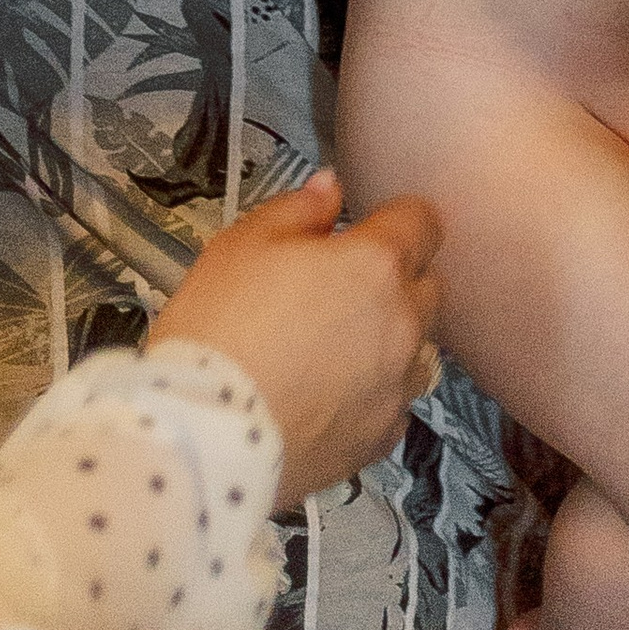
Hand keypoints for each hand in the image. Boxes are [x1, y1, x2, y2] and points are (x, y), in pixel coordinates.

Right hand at [150, 170, 441, 505]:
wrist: (202, 437)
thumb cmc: (218, 334)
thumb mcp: (242, 245)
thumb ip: (297, 209)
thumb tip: (329, 190)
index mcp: (375, 264)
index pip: (422, 222)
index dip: (395, 220)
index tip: (368, 230)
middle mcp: (401, 323)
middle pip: (426, 286)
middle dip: (395, 281)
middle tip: (341, 290)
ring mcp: (396, 385)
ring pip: (418, 348)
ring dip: (391, 340)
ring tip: (335, 349)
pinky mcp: (380, 439)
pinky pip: (396, 404)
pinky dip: (375, 396)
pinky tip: (331, 396)